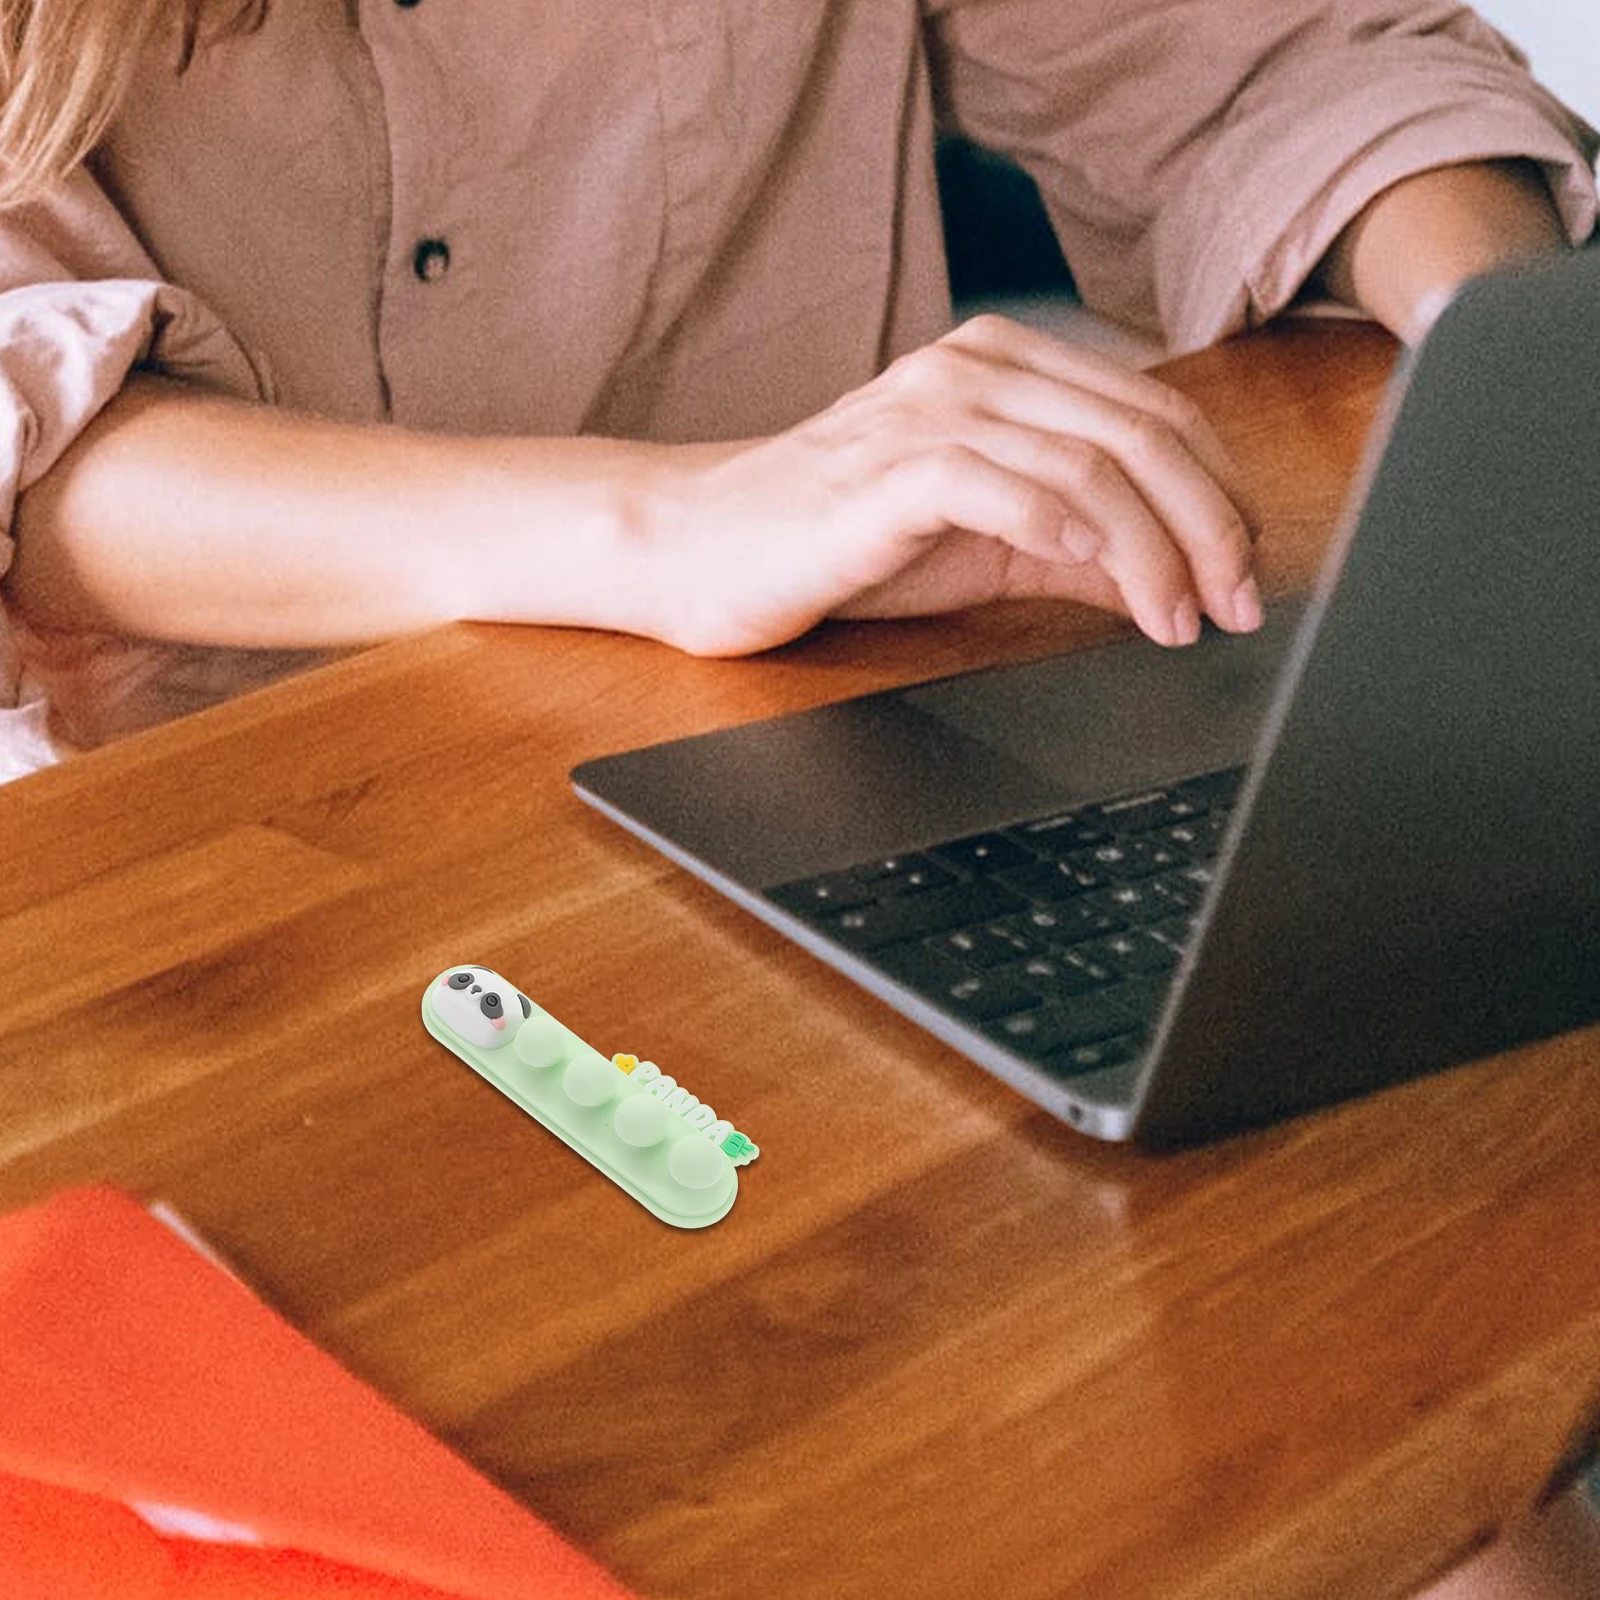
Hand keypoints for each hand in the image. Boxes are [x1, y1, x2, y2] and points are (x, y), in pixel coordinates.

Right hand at [630, 314, 1260, 655]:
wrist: (701, 546)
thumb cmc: (837, 543)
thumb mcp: (984, 544)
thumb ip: (1077, 546)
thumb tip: (1178, 578)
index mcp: (1008, 369)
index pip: (1158, 415)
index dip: (1222, 497)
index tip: (1246, 577)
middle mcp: (975, 371)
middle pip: (1142, 434)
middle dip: (1211, 529)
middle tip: (1236, 606)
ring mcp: (927, 413)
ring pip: (1087, 464)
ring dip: (1152, 552)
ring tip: (1178, 620)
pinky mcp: (882, 472)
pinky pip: (995, 485)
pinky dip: (1059, 530)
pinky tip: (1094, 575)